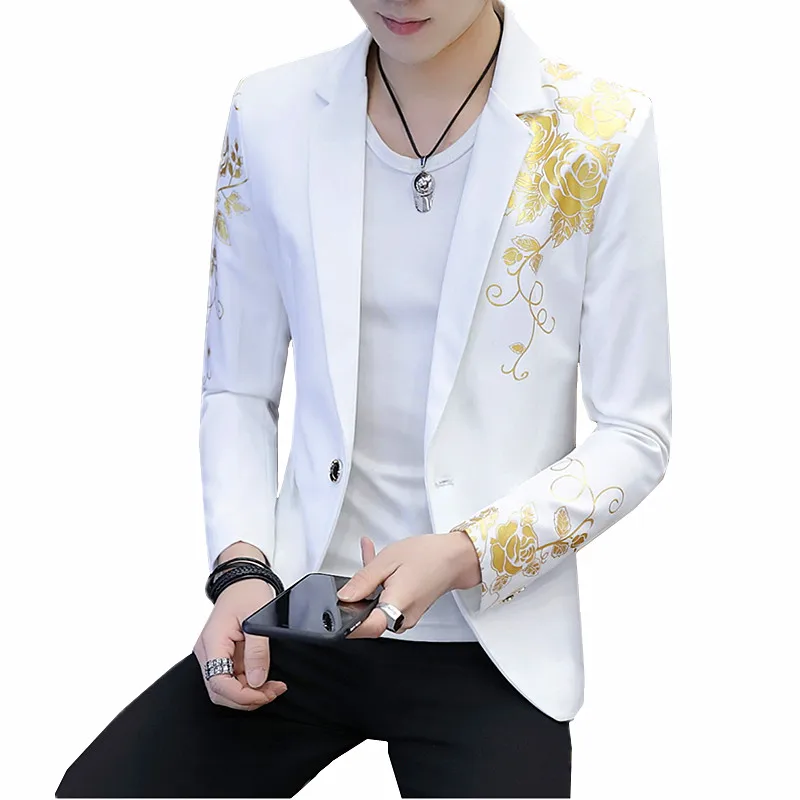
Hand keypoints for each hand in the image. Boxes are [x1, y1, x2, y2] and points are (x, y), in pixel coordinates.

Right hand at [193, 578, 287, 710]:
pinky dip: (249, 684)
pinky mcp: (222, 656)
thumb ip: (257, 651)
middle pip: (219, 692)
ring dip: (249, 693)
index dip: (241, 696)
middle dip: (247, 699)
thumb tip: (257, 681)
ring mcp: (214, 655)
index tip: (265, 694)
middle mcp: (208, 652)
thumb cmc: (247, 592)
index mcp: (212, 642)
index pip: (218, 683)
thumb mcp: (258, 619)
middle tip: (273, 692)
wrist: (243, 581)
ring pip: (225, 689)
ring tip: (273, 687)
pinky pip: (232, 679)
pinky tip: (265, 680)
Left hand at [337, 532, 481, 637]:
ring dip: (370, 585)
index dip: (348, 622)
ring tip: (374, 559)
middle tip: (362, 569)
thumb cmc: (428, 556)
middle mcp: (402, 618)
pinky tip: (380, 566)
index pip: (366, 627)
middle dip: (359, 592)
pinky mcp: (408, 611)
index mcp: (397, 606)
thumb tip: (344, 596)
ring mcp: (405, 617)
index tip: (335, 613)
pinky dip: (380, 586)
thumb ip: (363, 580)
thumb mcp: (388, 560)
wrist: (456, 557)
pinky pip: (387, 603)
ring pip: (376, 606)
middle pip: (367, 615)